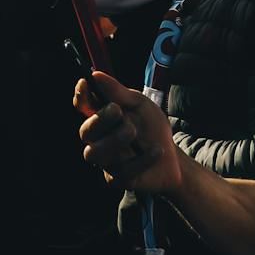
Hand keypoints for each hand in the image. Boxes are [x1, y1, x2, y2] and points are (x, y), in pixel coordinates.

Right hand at [76, 71, 181, 194]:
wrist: (173, 160)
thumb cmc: (152, 129)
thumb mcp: (141, 105)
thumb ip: (120, 93)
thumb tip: (96, 75)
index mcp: (101, 118)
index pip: (83, 106)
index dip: (81, 96)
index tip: (85, 83)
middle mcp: (98, 140)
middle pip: (85, 132)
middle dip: (99, 120)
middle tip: (117, 110)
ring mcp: (106, 161)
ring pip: (95, 153)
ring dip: (114, 140)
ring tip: (134, 131)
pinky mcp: (118, 180)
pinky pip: (121, 172)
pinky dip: (142, 159)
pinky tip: (157, 151)